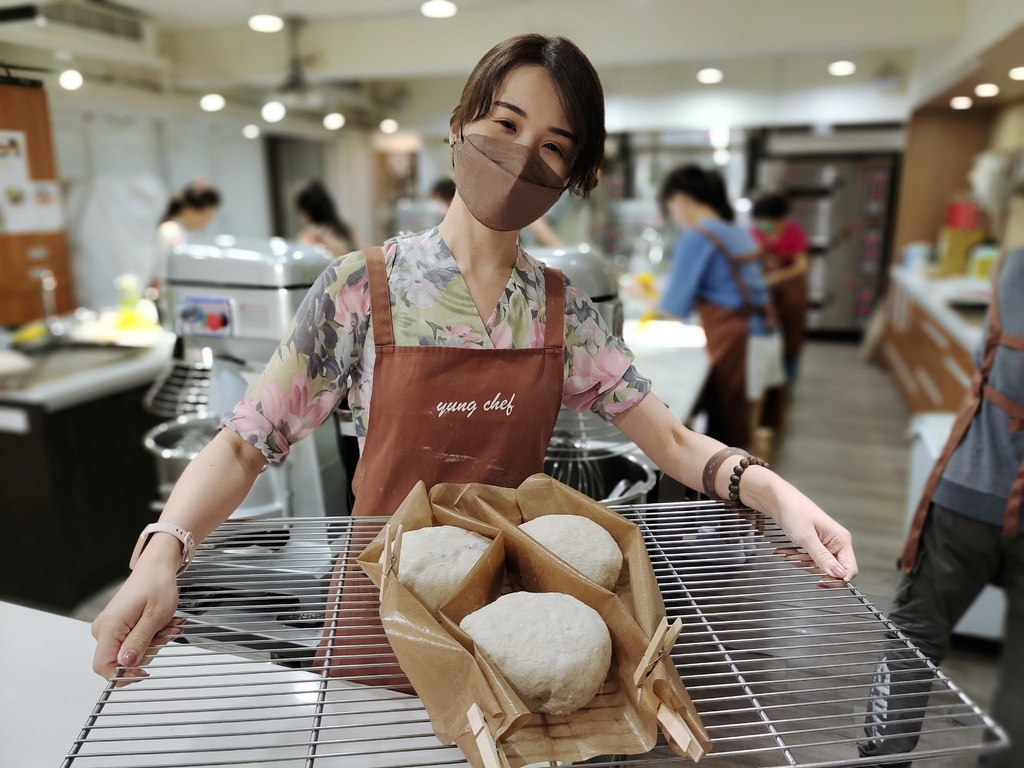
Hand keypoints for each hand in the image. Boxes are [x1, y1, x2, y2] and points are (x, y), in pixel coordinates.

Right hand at [91, 558, 181, 683]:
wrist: (156, 567)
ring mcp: (109, 628)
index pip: (104, 666)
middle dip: (145, 653)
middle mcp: (103, 629)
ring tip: (165, 626)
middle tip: (164, 635)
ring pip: (128, 653)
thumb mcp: (154, 617)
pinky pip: (131, 642)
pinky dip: (148, 638)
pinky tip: (160, 625)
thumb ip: (139, 642)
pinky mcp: (117, 627)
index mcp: (109, 627)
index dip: (124, 673)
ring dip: (151, 644)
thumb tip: (126, 664)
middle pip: (119, 661)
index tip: (145, 670)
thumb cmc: (156, 585)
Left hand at [769, 487, 857, 587]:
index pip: (849, 569)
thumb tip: (839, 575)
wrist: (777, 499)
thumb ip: (822, 558)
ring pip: (819, 566)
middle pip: (833, 570)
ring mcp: (826, 544)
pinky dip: (799, 558)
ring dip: (803, 563)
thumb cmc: (793, 511)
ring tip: (791, 553)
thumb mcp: (806, 538)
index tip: (821, 582)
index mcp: (841, 539)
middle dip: (814, 568)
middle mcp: (837, 542)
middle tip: (799, 560)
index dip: (837, 580)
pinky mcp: (815, 544)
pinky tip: (789, 551)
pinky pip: (811, 560)